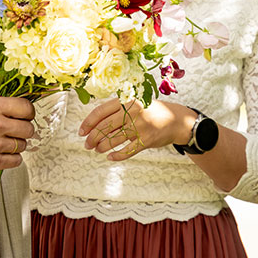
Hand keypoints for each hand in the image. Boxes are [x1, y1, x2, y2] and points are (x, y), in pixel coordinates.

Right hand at [0, 79, 34, 171]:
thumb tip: (7, 82)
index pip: (27, 108)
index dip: (28, 111)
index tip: (25, 114)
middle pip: (28, 128)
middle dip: (24, 127)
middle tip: (16, 127)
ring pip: (23, 145)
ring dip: (17, 142)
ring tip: (6, 139)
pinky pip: (16, 161)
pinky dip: (13, 157)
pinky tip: (5, 151)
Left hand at [78, 99, 195, 160]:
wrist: (176, 120)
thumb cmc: (150, 112)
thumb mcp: (134, 105)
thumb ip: (117, 111)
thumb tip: (93, 126)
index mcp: (126, 100)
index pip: (100, 111)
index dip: (88, 123)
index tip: (81, 132)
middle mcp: (132, 111)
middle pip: (105, 127)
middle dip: (92, 138)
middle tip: (87, 145)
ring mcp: (140, 126)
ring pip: (114, 139)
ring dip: (102, 147)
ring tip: (98, 149)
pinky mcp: (147, 139)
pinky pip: (127, 151)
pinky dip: (116, 156)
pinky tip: (110, 157)